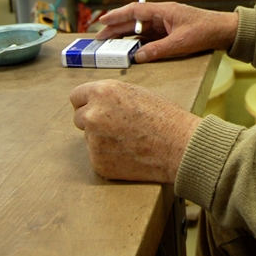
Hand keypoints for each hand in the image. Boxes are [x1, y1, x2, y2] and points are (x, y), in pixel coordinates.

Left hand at [70, 79, 199, 181]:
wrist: (179, 146)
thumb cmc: (165, 117)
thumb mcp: (137, 93)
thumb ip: (111, 97)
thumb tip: (97, 104)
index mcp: (103, 92)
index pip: (76, 96)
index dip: (86, 102)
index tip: (93, 108)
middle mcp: (93, 115)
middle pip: (79, 118)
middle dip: (93, 121)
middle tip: (114, 126)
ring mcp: (93, 140)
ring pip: (89, 138)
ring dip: (101, 139)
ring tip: (128, 140)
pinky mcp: (98, 162)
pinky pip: (97, 156)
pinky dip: (108, 156)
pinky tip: (129, 153)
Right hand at [96, 1, 238, 62]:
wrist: (226, 31)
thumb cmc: (206, 31)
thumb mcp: (181, 42)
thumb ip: (158, 50)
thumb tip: (138, 57)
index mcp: (164, 10)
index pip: (135, 11)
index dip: (117, 15)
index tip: (102, 20)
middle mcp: (163, 15)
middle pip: (134, 20)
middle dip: (116, 28)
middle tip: (99, 38)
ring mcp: (166, 24)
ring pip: (141, 29)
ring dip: (126, 36)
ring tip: (109, 44)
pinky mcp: (171, 33)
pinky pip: (150, 37)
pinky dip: (139, 42)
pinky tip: (130, 49)